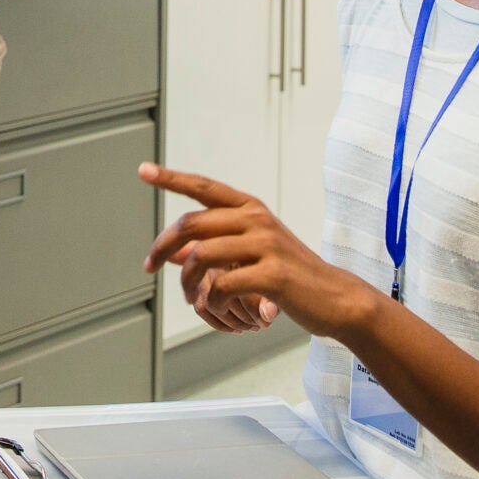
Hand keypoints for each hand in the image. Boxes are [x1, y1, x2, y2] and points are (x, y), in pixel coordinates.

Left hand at [140, 164, 375, 342]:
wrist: (334, 297)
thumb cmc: (287, 276)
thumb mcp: (250, 253)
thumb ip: (213, 247)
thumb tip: (171, 252)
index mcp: (251, 208)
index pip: (204, 187)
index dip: (171, 178)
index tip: (143, 170)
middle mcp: (257, 219)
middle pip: (192, 224)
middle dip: (163, 246)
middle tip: (149, 265)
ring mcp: (266, 245)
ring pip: (202, 256)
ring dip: (187, 282)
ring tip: (190, 298)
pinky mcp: (273, 274)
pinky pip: (222, 285)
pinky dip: (212, 301)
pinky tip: (218, 308)